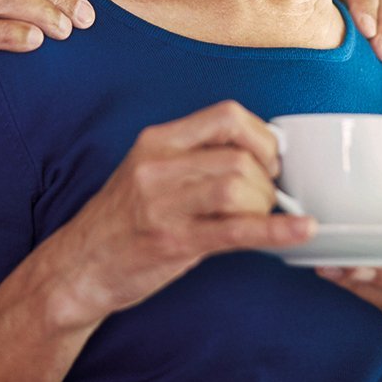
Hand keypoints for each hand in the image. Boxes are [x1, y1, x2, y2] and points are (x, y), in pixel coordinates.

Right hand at [44, 101, 315, 328]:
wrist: (79, 266)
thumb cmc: (122, 220)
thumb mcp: (150, 171)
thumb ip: (196, 157)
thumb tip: (260, 155)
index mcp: (157, 140)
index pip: (227, 116)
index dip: (262, 136)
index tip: (271, 158)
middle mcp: (158, 165)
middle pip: (239, 156)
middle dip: (268, 179)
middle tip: (268, 198)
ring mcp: (163, 204)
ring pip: (238, 188)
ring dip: (265, 206)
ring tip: (261, 218)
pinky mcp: (173, 242)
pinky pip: (237, 231)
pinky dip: (277, 231)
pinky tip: (302, 230)